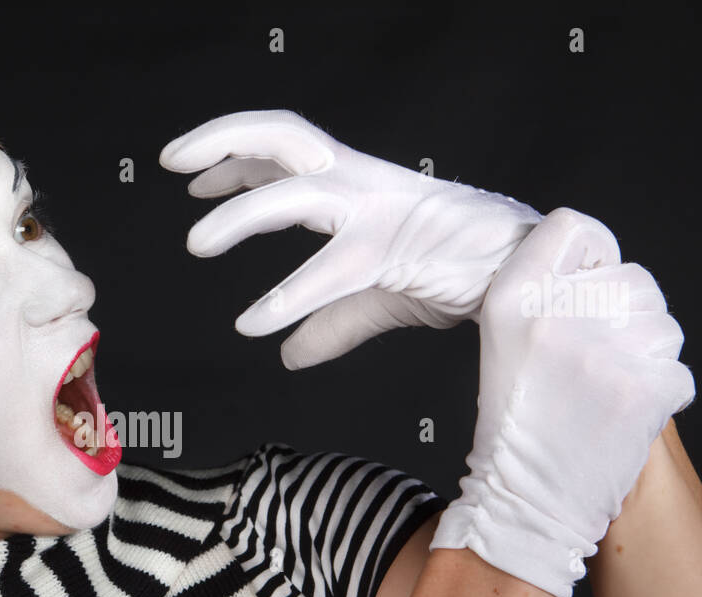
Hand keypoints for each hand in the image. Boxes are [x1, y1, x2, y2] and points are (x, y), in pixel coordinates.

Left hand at [158, 109, 542, 368]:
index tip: (193, 177)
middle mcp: (362, 183)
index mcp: (358, 183)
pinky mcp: (393, 248)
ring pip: (295, 194)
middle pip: (283, 135)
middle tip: (174, 163)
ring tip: (196, 242)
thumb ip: (329, 322)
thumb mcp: (378, 294)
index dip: (234, 156)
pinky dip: (288, 296)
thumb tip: (289, 356)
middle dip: (223, 139)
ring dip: (240, 216)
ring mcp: (377, 209)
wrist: (527, 272)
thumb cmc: (461, 269)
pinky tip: (255, 324)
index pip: (285, 149)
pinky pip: (330, 269)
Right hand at [429, 207, 695, 596]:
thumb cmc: (519, 424)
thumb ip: (548, 293)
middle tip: (591, 364)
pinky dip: (661, 398)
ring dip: (647, 358)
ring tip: (604, 392)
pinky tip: (621, 415)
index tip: (584, 289)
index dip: (590, 257)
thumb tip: (602, 263)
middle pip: (632, 277)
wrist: (524, 497)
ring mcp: (600, 351)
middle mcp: (553, 316)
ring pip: (663, 324)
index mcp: (512, 298)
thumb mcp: (506, 341)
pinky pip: (679, 373)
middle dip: (626, 317)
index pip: (574, 228)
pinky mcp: (640, 388)